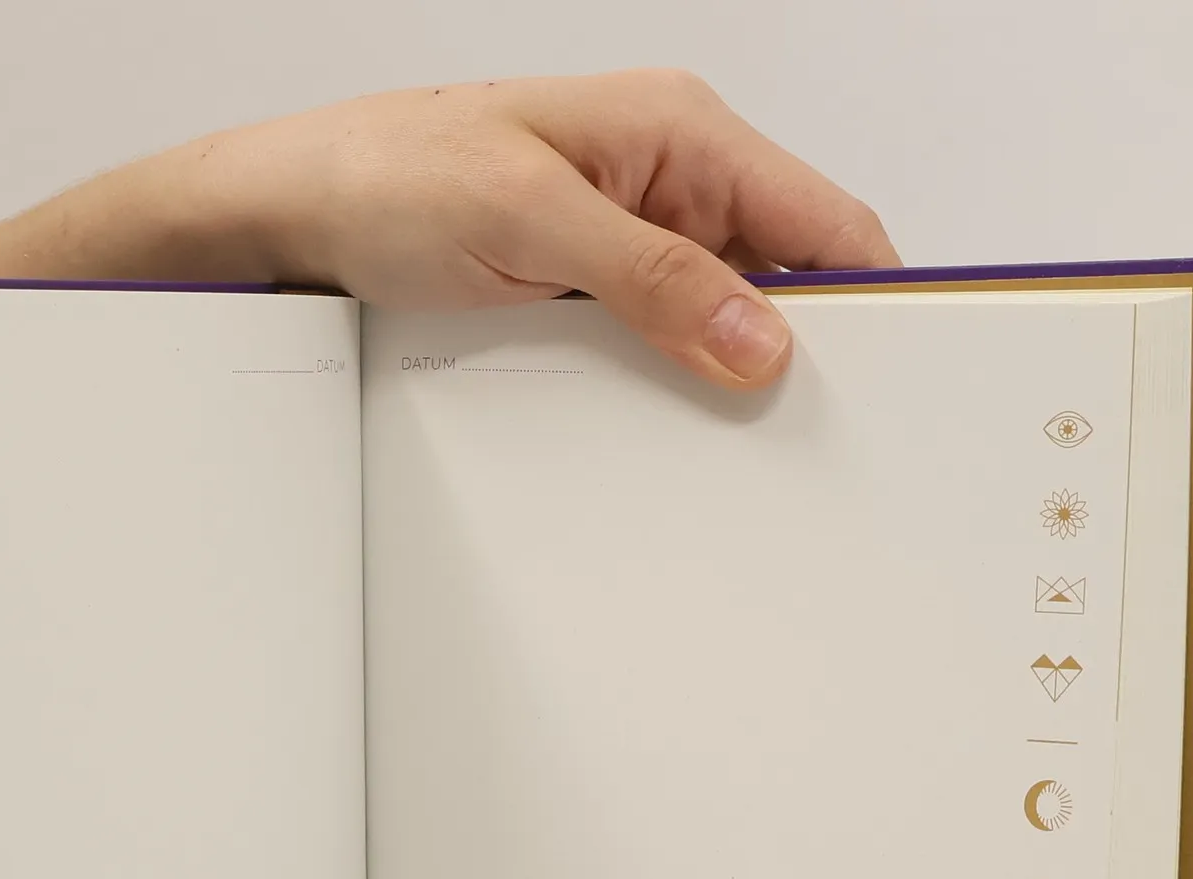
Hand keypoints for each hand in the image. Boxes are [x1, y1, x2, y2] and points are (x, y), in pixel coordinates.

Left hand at [230, 70, 900, 386]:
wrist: (297, 210)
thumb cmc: (390, 177)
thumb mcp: (527, 222)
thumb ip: (650, 277)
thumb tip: (755, 336)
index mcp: (678, 131)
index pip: (823, 216)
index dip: (872, 296)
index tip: (896, 375)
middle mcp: (668, 176)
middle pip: (785, 272)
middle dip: (803, 348)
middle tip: (803, 433)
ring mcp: (632, 232)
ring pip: (726, 312)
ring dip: (731, 370)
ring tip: (732, 434)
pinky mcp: (594, 281)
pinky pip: (665, 333)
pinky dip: (677, 377)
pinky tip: (670, 419)